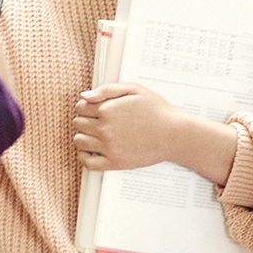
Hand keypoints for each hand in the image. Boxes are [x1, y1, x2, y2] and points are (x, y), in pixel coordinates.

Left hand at [72, 84, 192, 171]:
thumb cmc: (156, 110)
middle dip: (84, 120)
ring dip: (83, 136)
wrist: (173, 134)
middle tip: (96, 121)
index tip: (93, 109)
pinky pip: (87, 163)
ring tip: (95, 135)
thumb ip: (107, 89)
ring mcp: (109, 147)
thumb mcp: (134, 90)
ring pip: (79, 141)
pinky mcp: (115, 162)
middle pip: (78, 123)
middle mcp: (105, 128)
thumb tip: (84, 96)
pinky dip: (84, 156)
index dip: (85, 106)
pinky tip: (91, 150)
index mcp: (107, 109)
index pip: (80, 107)